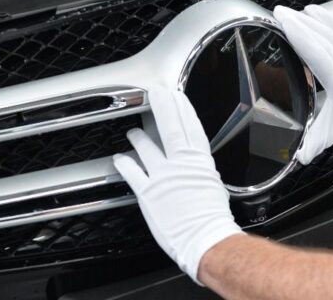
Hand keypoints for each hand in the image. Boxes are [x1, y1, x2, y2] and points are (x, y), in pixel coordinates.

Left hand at [113, 88, 242, 282]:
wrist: (206, 239)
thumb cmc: (212, 218)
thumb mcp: (213, 185)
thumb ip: (200, 171)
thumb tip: (197, 166)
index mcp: (200, 162)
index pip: (190, 128)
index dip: (182, 109)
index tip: (176, 96)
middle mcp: (180, 165)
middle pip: (170, 128)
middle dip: (162, 107)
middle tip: (155, 93)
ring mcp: (162, 177)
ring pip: (146, 147)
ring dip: (138, 137)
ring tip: (133, 131)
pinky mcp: (148, 193)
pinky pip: (132, 173)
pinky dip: (124, 163)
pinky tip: (119, 157)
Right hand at [273, 5, 332, 163]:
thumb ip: (316, 141)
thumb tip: (298, 157)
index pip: (314, 50)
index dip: (298, 34)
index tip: (283, 22)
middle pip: (317, 35)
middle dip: (296, 22)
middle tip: (275, 13)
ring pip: (326, 29)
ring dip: (306, 19)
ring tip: (287, 12)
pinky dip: (325, 17)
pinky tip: (313, 11)